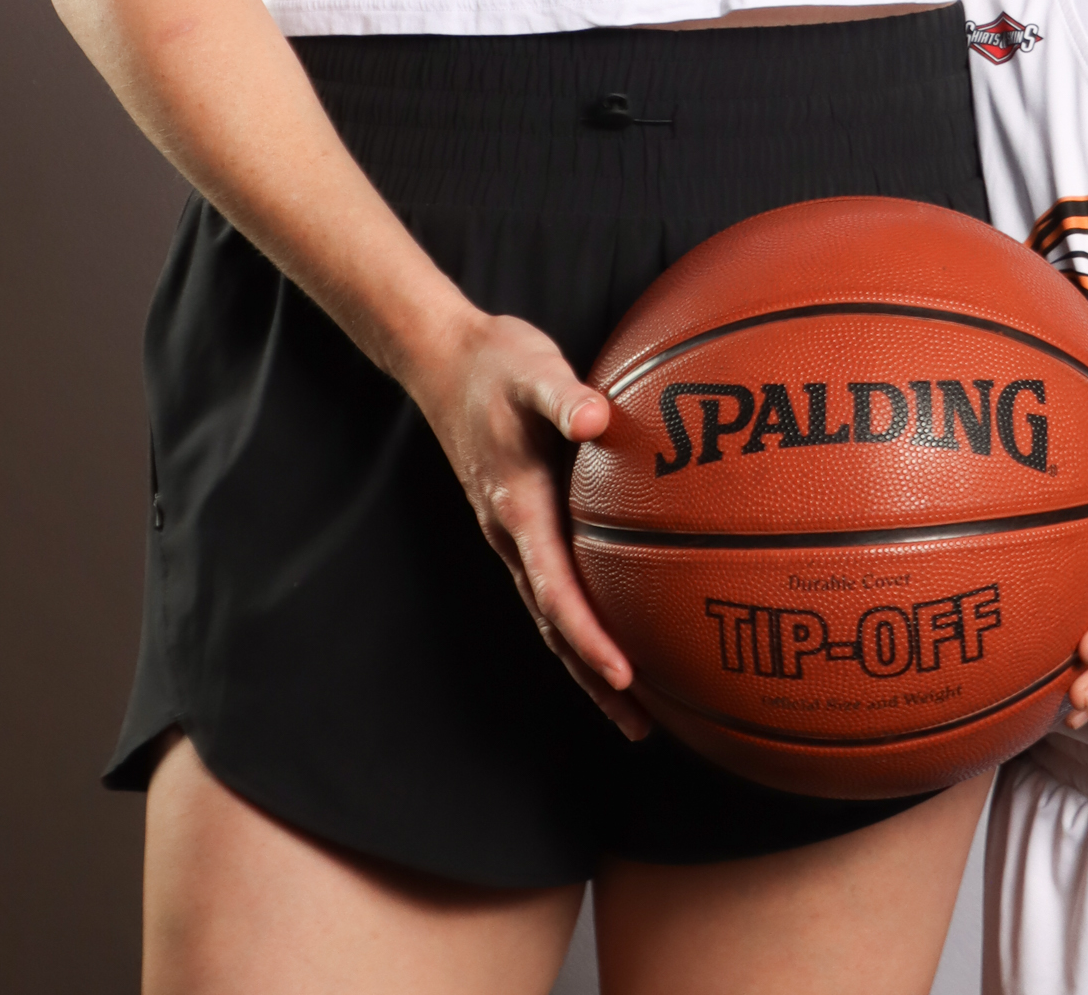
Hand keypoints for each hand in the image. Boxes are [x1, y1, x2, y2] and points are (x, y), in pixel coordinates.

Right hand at [413, 310, 649, 738]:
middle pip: (554, 625)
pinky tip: (616, 626)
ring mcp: (512, 534)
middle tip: (643, 728)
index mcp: (516, 507)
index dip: (589, 637)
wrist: (444, 360)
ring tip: (636, 708)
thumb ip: (563, 395)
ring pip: (552, 614)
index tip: (625, 675)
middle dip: (594, 680)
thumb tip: (594, 417)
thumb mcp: (533, 369)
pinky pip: (554, 584)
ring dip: (588, 662)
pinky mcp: (521, 521)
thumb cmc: (497, 364)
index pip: (555, 590)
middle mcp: (511, 534)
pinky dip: (582, 618)